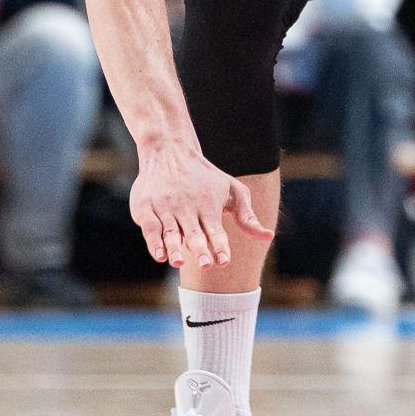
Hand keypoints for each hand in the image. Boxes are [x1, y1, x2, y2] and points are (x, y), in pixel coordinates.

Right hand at [128, 141, 270, 269]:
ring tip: (179, 262)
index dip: (220, 246)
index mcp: (208, 205)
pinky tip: (160, 255)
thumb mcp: (232, 190)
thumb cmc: (205, 177)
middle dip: (200, 249)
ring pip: (171, 232)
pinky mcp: (145, 208)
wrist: (169, 151)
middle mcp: (187, 207)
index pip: (215, 230)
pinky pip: (150, 228)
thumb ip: (247, 216)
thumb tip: (269, 236)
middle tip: (206, 265)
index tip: (224, 261)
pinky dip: (153, 242)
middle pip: (194, 233)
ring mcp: (166, 208)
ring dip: (175, 247)